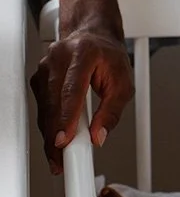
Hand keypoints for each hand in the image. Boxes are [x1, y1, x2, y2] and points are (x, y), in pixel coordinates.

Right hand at [30, 26, 132, 173]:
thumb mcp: (123, 83)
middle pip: (53, 102)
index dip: (66, 117)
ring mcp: (45, 65)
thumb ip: (113, 111)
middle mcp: (60, 57)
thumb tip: (100, 136)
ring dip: (50, 133)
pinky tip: (55, 137)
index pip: (72, 90)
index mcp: (84, 54)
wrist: (93, 36)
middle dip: (55, 134)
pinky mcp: (39, 76)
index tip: (64, 139)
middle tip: (60, 160)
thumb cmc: (109, 58)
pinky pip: (41, 105)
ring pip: (43, 107)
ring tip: (59, 157)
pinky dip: (48, 123)